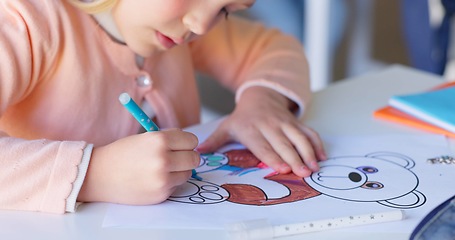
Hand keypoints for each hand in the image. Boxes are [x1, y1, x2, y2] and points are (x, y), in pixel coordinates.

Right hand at [78, 128, 199, 204]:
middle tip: (176, 157)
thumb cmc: (122, 153)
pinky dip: (170, 182)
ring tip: (162, 168)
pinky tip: (153, 179)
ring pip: (188, 173)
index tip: (181, 145)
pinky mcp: (161, 194)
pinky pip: (176, 186)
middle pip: (194, 158)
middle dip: (187, 157)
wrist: (100, 175)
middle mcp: (163, 159)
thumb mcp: (145, 137)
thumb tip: (191, 143)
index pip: (192, 140)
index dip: (187, 143)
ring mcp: (163, 179)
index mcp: (159, 140)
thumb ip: (169, 138)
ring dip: (180, 171)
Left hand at [196, 87, 325, 177]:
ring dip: (308, 152)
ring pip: (299, 137)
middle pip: (284, 144)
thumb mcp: (227, 126)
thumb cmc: (243, 117)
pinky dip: (317, 143)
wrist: (260, 96)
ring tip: (315, 167)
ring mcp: (285, 123)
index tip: (282, 168)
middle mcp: (269, 126)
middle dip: (295, 158)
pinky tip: (322, 156)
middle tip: (303, 173)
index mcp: (251, 129)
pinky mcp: (296, 122)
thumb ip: (215, 141)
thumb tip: (198, 153)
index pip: (263, 146)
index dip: (273, 157)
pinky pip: (309, 132)